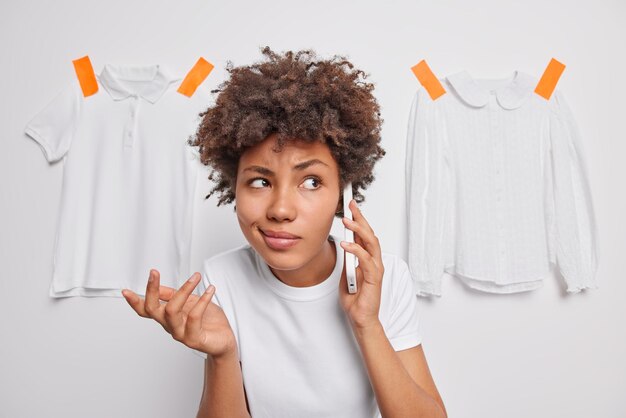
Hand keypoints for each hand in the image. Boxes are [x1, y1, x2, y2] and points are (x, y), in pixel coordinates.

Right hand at [121, 269, 236, 358]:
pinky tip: (210, 290)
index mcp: (167, 317)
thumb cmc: (209, 321)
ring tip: (196, 277)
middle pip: (153, 309)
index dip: (134, 302)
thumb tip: (159, 287)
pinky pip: (194, 317)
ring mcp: (181, 334)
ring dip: (183, 290)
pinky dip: (203, 300)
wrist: (224, 341)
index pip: (146, 310)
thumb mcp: (191, 302)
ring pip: (172, 311)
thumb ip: (175, 296)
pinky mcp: (195, 339)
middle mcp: (170, 326)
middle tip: (154, 273)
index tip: (125, 291)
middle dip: (151, 290)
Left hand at [338, 199, 383, 329]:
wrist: (361, 319)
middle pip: (369, 234)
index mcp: (368, 259)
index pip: (364, 235)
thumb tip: (343, 247)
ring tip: (346, 220)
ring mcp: (376, 269)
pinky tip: (346, 244)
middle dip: (360, 218)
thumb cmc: (356, 300)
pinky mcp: (374, 278)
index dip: (358, 220)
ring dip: (358, 230)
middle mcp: (374, 261)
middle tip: (351, 205)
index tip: (350, 207)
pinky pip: (366, 260)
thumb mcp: (346, 275)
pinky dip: (356, 250)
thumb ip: (347, 261)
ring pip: (371, 243)